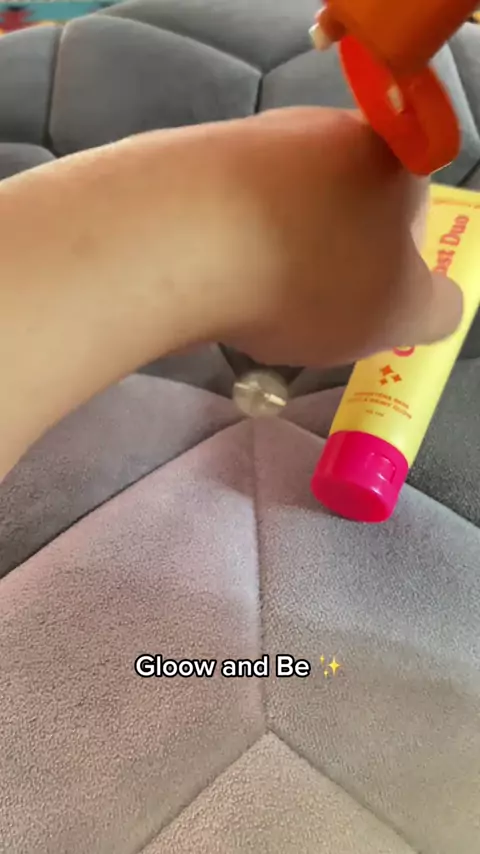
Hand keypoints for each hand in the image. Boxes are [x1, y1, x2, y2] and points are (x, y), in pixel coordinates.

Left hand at [197, 107, 462, 367]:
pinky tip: (211, 287)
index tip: (365, 303)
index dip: (395, 265)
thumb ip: (436, 310)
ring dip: (276, 261)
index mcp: (385, 152)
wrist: (177, 241)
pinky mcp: (190, 161)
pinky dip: (226, 253)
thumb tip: (432, 303)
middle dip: (330, 264)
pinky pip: (225, 216)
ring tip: (252, 306)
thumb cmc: (313, 275)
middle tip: (309, 313)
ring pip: (280, 215)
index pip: (411, 208)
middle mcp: (318, 128)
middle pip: (340, 209)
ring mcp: (249, 139)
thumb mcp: (402, 314)